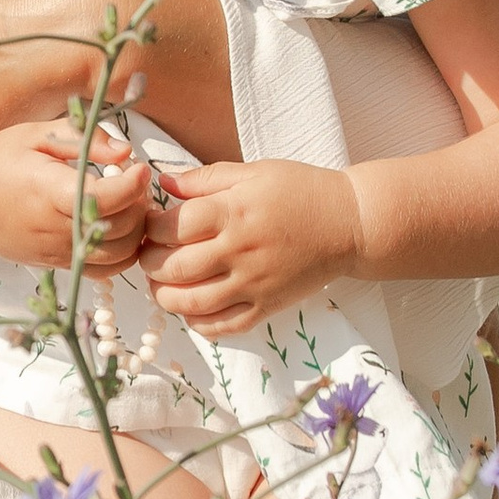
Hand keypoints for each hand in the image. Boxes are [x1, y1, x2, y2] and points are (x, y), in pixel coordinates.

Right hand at [0, 118, 153, 270]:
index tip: (139, 167)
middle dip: (138, 205)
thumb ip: (83, 138)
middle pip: (119, 230)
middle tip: (133, 182)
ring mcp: (53, 251)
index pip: (105, 199)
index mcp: (47, 190)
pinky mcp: (54, 264)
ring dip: (134, 233)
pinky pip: (101, 270)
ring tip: (127, 205)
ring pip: (117, 257)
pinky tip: (115, 227)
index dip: (133, 185)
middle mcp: (52, 227)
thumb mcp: (35, 134)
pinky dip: (120, 254)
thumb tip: (126, 151)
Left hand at [143, 158, 361, 334]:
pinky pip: (223, 326)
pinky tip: (190, 309)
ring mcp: (253, 283)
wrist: (350, 224)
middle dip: (150, 264)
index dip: (150, 228)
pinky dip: (197, 323)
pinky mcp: (267, 307)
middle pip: (175, 267)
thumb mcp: (254, 172)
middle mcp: (240, 251)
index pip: (173, 227)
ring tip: (160, 285)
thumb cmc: (302, 191)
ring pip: (191, 303)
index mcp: (233, 212)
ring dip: (164, 297)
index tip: (149, 224)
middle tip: (148, 256)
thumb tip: (163, 183)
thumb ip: (205, 179)